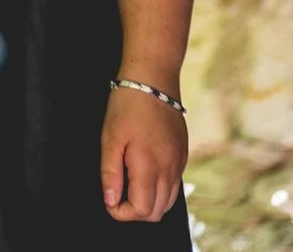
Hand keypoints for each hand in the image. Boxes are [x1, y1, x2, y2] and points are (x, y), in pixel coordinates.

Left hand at [100, 85, 186, 222]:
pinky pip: (174, 185)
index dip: (122, 212)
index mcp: (150, 166)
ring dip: (149, 202)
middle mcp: (170, 169)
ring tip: (129, 184)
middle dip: (135, 211)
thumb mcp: (110, 138)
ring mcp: (179, 162)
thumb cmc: (128, 106)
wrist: (153, 80)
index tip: (109, 201)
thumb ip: (110, 173)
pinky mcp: (183, 155)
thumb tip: (110, 200)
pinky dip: (159, 189)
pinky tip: (144, 173)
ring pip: (168, 201)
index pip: (142, 210)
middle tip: (117, 194)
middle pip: (156, 212)